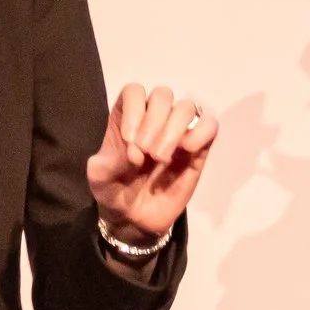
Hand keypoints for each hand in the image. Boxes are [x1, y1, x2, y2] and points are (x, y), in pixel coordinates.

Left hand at [86, 84, 218, 243]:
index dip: (133, 110)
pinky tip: (187, 150)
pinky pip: (210, 127)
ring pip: (187, 107)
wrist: (133, 219)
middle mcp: (153, 119)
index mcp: (126, 116)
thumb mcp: (99, 177)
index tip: (129, 140)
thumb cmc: (112, 190)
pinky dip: (201, 132)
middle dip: (153, 121)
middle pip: (162, 95)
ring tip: (162, 157)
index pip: (134, 91)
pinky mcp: (198, 152)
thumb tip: (136, 152)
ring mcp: (177, 133)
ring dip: (174, 129)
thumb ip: (110, 161)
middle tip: (145, 152)